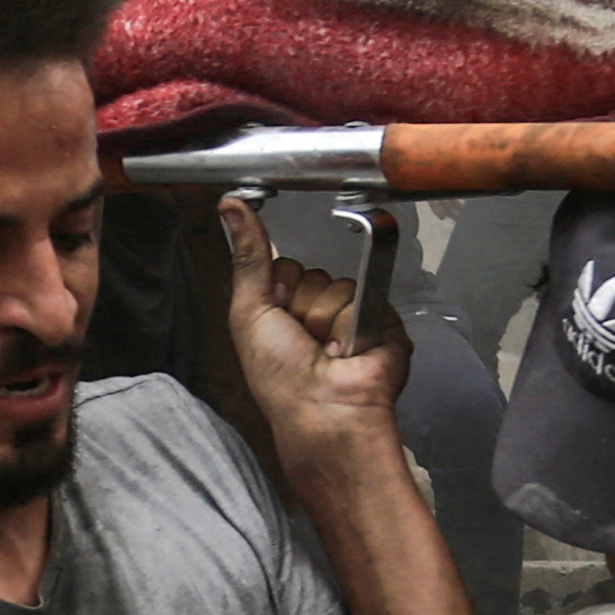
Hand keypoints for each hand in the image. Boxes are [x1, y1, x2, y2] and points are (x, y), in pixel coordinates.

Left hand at [218, 196, 410, 459]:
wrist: (324, 410)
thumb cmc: (279, 377)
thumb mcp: (249, 311)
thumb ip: (247, 257)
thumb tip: (231, 205)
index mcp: (283, 310)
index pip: (285, 267)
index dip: (280, 288)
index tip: (277, 314)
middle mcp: (317, 312)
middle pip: (314, 274)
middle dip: (304, 307)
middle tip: (304, 341)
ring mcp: (352, 317)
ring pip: (341, 287)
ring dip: (328, 322)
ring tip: (327, 352)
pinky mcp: (383, 322)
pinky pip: (370, 299)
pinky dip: (355, 327)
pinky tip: (350, 351)